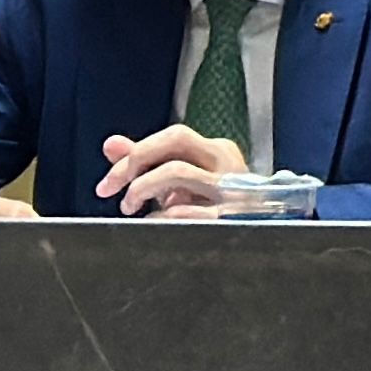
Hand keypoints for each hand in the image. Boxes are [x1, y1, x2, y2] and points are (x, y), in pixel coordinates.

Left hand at [96, 124, 258, 215]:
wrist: (261, 233)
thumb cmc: (215, 208)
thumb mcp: (183, 181)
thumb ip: (148, 161)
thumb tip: (111, 145)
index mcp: (218, 151)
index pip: (172, 136)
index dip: (135, 154)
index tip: (109, 181)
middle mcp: (227, 163)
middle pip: (176, 140)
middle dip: (135, 162)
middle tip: (112, 189)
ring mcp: (230, 189)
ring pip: (176, 171)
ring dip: (141, 188)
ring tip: (130, 208)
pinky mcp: (229, 217)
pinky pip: (184, 210)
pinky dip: (159, 217)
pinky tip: (154, 225)